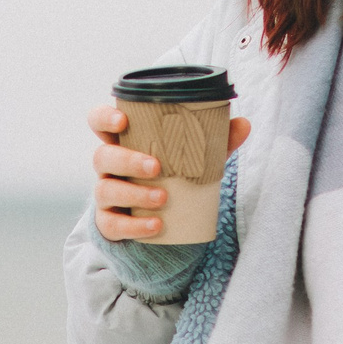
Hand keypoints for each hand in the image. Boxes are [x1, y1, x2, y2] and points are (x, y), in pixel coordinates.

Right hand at [88, 105, 250, 240]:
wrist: (160, 221)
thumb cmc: (172, 177)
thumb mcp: (193, 158)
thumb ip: (215, 141)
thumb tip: (244, 124)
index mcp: (124, 142)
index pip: (99, 122)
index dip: (104, 118)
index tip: (123, 120)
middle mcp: (109, 167)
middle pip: (102, 156)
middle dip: (127, 160)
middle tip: (157, 167)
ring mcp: (106, 195)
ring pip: (105, 190)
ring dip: (133, 193)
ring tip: (162, 198)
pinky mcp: (109, 222)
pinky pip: (112, 224)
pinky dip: (134, 226)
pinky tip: (155, 225)